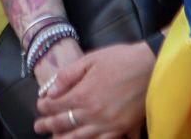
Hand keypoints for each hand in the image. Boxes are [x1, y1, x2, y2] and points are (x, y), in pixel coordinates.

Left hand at [35, 41, 153, 137]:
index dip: (44, 106)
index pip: (56, 106)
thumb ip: (68, 75)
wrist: (151, 65)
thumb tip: (50, 90)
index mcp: (83, 95)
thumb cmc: (121, 59)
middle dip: (48, 125)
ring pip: (82, 138)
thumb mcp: (90, 60)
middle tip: (38, 127)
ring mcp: (109, 124)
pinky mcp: (124, 128)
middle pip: (65, 124)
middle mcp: (93, 113)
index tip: (40, 105)